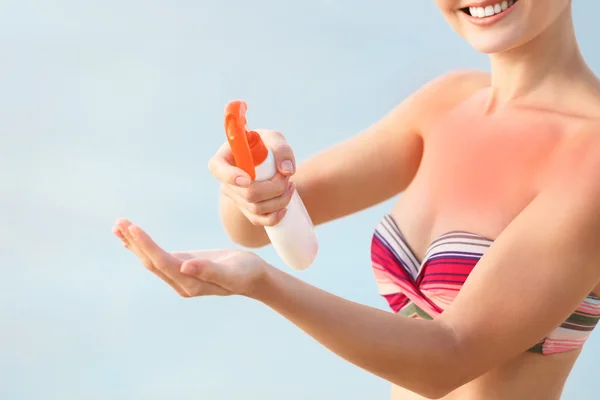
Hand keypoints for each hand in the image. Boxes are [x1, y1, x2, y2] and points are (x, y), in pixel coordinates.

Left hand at [112, 219, 268, 296]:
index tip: (134, 228)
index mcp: (191, 284)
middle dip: (135, 242)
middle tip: (120, 222)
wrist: (253, 278)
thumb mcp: (232, 272)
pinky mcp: (181, 268)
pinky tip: (129, 238)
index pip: (163, 263)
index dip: (147, 246)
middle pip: (152, 262)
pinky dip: (142, 246)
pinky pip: (157, 257)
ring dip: (134, 243)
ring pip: (151, 259)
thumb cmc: (247, 273)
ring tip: (118, 226)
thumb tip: (184, 267)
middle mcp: (180, 282)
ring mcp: (179, 276)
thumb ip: (209, 271)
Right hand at [208, 129, 296, 225]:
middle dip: (273, 187)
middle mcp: (226, 180)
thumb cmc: (266, 146)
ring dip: (280, 199)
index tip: (248, 179)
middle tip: (286, 176)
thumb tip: (286, 171)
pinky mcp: (246, 210)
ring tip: (290, 184)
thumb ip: (281, 150)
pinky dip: (275, 216)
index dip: (230, 176)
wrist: (268, 161)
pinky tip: (285, 207)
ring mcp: (235, 198)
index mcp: (225, 158)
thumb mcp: (274, 139)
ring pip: (256, 208)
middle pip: (247, 193)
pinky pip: (258, 220)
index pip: (217, 168)